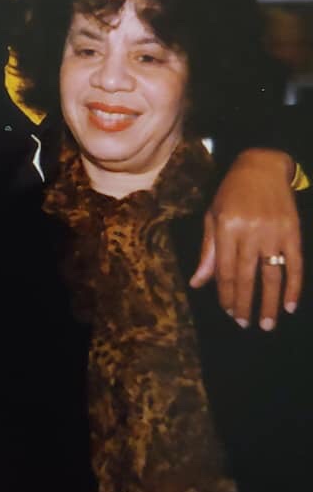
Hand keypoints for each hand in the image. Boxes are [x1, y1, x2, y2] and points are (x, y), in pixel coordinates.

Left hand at [189, 149, 301, 329]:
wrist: (262, 166)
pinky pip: (295, 264)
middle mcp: (250, 231)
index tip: (228, 311)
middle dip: (245, 303)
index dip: (225, 294)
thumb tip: (197, 283)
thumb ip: (208, 252)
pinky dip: (293, 287)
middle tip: (244, 324)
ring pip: (271, 275)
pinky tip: (289, 305)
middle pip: (246, 276)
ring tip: (266, 324)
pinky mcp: (293, 232)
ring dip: (268, 302)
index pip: (224, 270)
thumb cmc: (231, 193)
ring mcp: (273, 232)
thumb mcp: (213, 217)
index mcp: (226, 228)